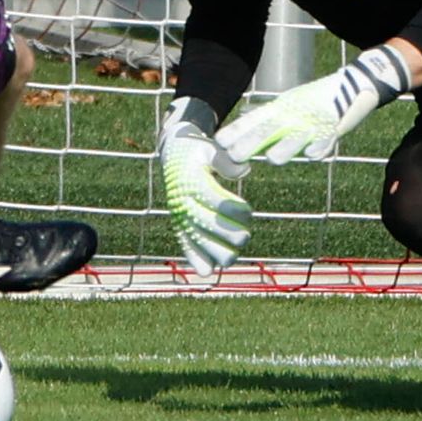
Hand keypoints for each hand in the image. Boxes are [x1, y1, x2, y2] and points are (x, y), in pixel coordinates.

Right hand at [159, 98, 251, 275]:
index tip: (248, 211)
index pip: (215, 202)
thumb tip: (244, 170)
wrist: (173, 155)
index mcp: (191, 182)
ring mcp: (180, 218)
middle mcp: (182, 202)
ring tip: (235, 247)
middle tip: (246, 232)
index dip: (235, 211)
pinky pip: (187, 248)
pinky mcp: (180, 228)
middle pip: (210, 227)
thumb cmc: (198, 153)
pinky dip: (198, 261)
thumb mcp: (210, 149)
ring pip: (201, 243)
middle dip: (234, 234)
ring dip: (223, 251)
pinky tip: (209, 271)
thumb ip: (226, 160)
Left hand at [215, 45, 409, 164]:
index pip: (256, 120)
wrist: (354, 84)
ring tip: (272, 159)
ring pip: (298, 136)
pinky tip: (311, 155)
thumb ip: (268, 118)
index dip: (238, 130)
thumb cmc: (317, 100)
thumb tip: (241, 127)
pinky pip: (327, 138)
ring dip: (285, 148)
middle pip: (271, 129)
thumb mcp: (290, 105)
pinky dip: (320, 146)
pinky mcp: (336, 125)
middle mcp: (295, 114)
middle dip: (253, 142)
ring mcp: (315, 120)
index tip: (219, 142)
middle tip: (234, 155)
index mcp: (283, 108)